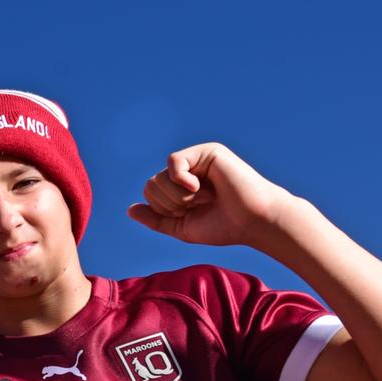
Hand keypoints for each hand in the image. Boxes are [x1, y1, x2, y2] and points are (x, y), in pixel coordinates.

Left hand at [127, 142, 296, 250]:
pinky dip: (182, 181)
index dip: (164, 210)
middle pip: (151, 185)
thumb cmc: (223, 226)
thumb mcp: (181, 228)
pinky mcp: (207, 151)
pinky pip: (173, 162)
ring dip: (179, 197)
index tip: (190, 214)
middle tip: (199, 206)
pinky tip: (199, 186)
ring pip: (160, 177)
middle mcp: (187, 171)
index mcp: (180, 187)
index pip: (149, 194)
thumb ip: (155, 219)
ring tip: (206, 197)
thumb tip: (130, 209)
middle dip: (170, 205)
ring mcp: (197, 159)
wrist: (252, 221)